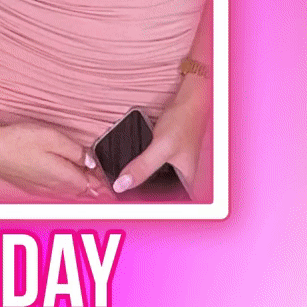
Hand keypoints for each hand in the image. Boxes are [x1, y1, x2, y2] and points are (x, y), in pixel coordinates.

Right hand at [0, 121, 104, 200]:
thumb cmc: (18, 142)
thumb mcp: (52, 138)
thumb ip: (74, 151)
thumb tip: (90, 161)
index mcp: (64, 178)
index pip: (92, 187)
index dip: (104, 185)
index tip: (114, 185)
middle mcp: (55, 189)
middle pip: (82, 192)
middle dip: (95, 188)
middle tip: (107, 184)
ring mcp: (42, 190)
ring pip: (69, 192)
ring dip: (81, 188)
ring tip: (91, 181)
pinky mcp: (31, 187)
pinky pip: (57, 190)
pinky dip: (67, 186)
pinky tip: (65, 178)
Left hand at [113, 76, 209, 195]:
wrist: (188, 101)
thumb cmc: (183, 122)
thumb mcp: (160, 146)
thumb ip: (142, 167)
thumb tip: (121, 185)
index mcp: (186, 184)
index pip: (165, 205)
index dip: (145, 206)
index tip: (124, 204)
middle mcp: (182, 179)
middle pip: (158, 195)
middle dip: (139, 194)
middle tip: (118, 191)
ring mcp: (175, 168)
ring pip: (155, 183)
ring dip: (139, 182)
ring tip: (121, 181)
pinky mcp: (167, 158)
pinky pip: (152, 169)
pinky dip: (141, 170)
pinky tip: (130, 167)